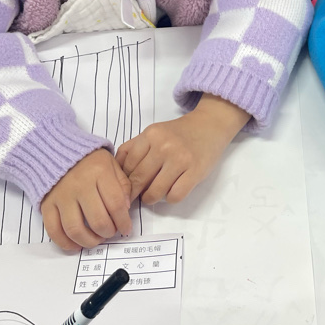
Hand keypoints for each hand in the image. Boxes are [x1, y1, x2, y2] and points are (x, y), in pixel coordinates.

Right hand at [41, 148, 132, 250]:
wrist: (57, 151)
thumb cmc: (89, 160)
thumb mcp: (112, 164)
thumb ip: (122, 184)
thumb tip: (125, 210)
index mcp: (99, 172)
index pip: (116, 204)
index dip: (124, 222)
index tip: (126, 229)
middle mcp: (79, 185)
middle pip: (97, 220)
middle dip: (108, 232)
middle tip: (111, 232)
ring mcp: (61, 196)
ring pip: (75, 229)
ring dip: (89, 241)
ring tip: (96, 239)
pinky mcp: (47, 205)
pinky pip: (54, 231)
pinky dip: (66, 243)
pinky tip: (77, 244)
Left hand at [116, 93, 249, 204]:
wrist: (209, 126)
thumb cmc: (178, 132)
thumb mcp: (154, 132)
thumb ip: (134, 147)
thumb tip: (114, 171)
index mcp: (151, 134)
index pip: (127, 165)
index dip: (124, 180)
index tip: (125, 187)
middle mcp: (164, 146)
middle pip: (139, 179)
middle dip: (134, 192)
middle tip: (134, 196)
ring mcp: (181, 159)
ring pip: (155, 192)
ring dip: (150, 198)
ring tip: (152, 194)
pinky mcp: (195, 172)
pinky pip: (174, 196)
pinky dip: (169, 198)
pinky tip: (170, 191)